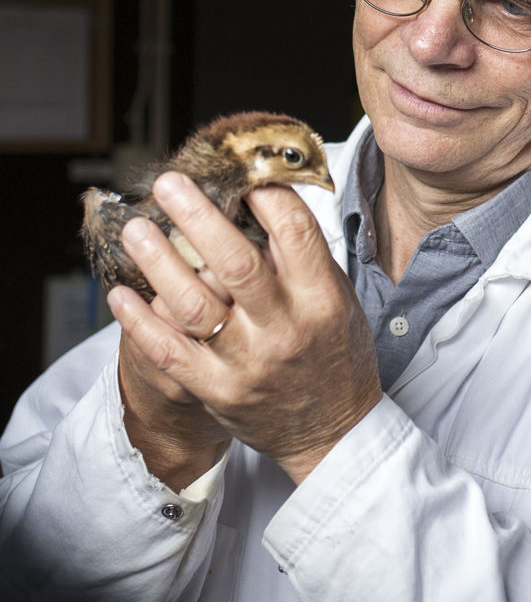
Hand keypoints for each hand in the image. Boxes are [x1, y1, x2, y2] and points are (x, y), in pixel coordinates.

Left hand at [108, 172, 380, 484]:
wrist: (334, 431)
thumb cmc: (335, 353)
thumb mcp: (337, 298)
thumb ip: (302, 256)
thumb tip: (259, 198)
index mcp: (321, 299)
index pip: (294, 232)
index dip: (265, 194)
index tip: (238, 170)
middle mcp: (285, 329)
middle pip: (236, 262)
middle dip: (198, 217)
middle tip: (169, 183)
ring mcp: (248, 363)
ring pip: (195, 305)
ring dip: (159, 263)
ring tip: (136, 229)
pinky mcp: (218, 391)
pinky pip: (171, 353)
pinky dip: (141, 323)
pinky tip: (120, 294)